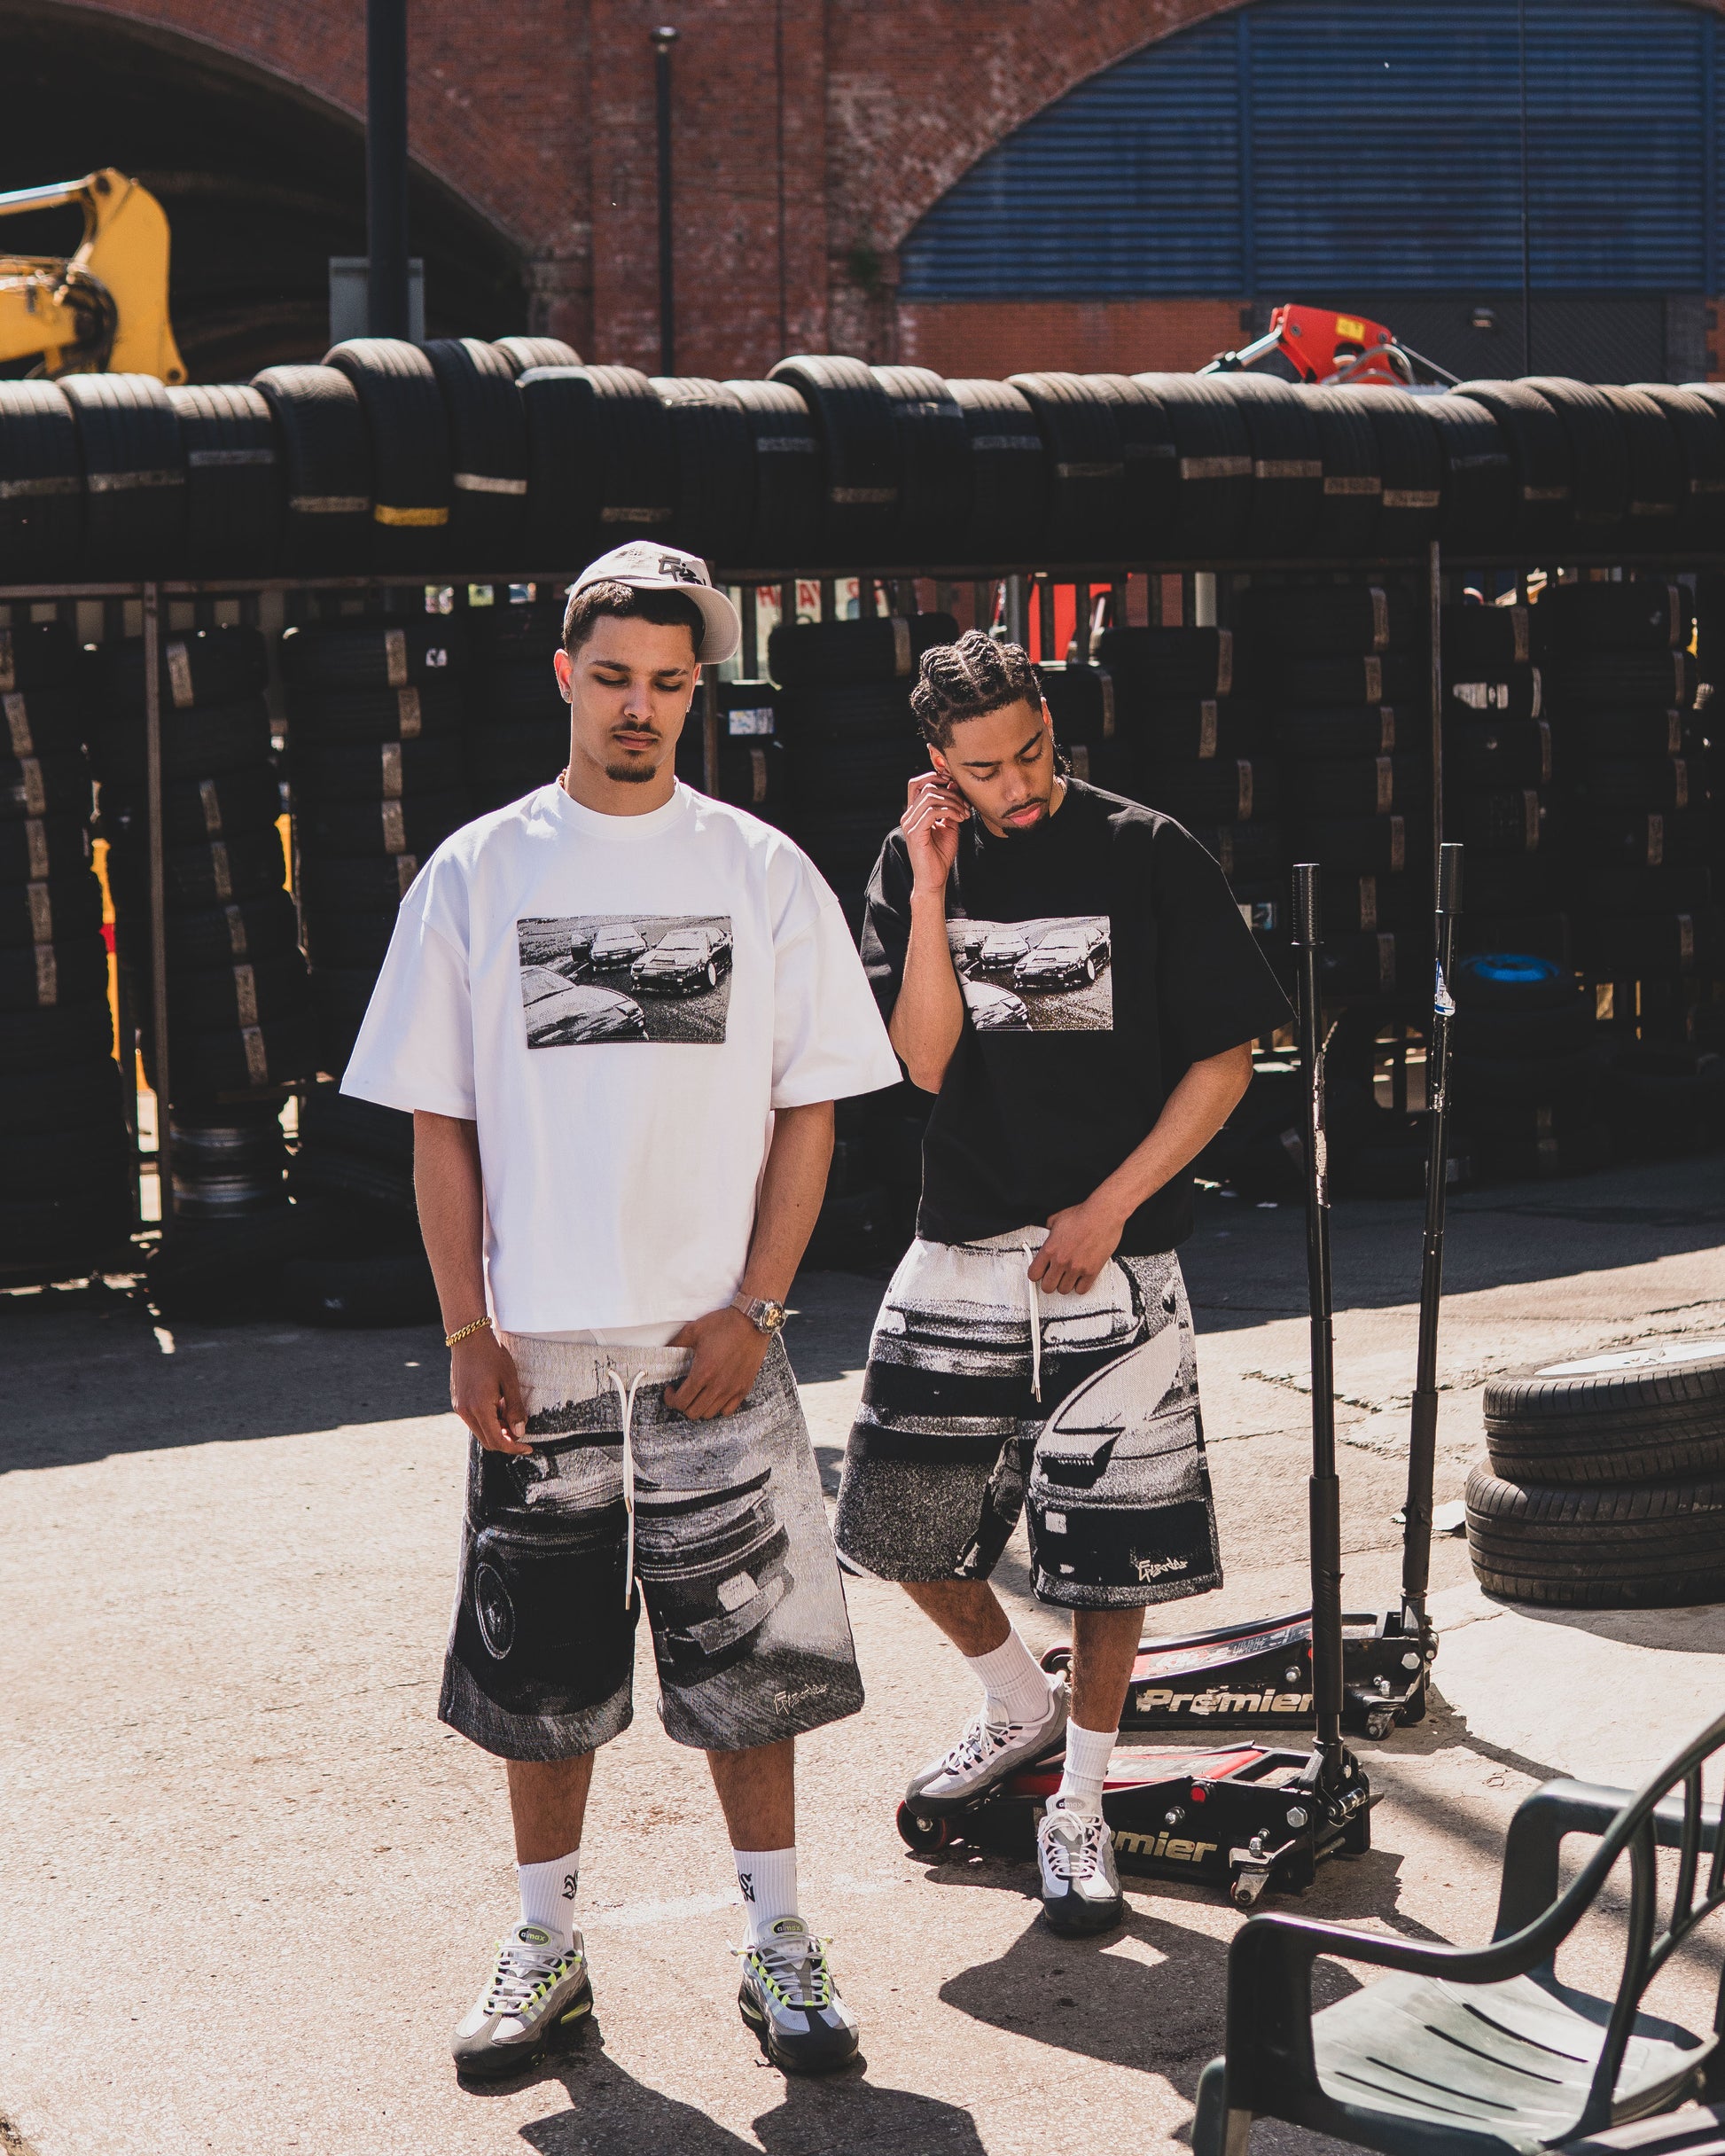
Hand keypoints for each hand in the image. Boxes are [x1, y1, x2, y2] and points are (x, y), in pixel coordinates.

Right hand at [450, 1329, 530, 1453]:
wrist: (468, 1337)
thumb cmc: (492, 1356)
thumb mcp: (510, 1381)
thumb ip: (515, 1409)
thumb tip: (520, 1432)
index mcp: (479, 1408)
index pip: (497, 1441)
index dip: (514, 1448)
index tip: (528, 1448)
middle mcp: (465, 1412)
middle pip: (487, 1441)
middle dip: (506, 1441)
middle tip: (522, 1431)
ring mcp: (459, 1407)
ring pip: (480, 1431)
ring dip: (497, 1430)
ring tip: (511, 1414)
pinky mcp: (458, 1401)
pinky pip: (474, 1420)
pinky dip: (488, 1421)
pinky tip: (499, 1406)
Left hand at [665, 1306, 771, 1418]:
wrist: (752, 1322)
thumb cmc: (723, 1324)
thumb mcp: (694, 1330)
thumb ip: (675, 1343)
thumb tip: (662, 1350)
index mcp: (703, 1372)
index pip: (681, 1401)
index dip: (671, 1399)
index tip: (671, 1390)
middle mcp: (718, 1385)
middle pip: (693, 1412)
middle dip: (683, 1405)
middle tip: (682, 1392)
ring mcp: (732, 1389)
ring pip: (710, 1414)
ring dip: (699, 1407)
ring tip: (698, 1394)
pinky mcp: (744, 1388)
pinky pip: (728, 1410)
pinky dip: (718, 1407)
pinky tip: (714, 1395)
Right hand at [901, 771, 968, 894]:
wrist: (934, 879)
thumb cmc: (940, 855)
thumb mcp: (949, 825)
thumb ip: (950, 806)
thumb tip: (954, 784)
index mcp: (914, 812)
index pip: (919, 783)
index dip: (936, 777)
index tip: (956, 785)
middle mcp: (908, 815)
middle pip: (927, 786)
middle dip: (951, 792)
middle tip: (966, 805)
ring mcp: (909, 823)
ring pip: (931, 797)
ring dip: (953, 802)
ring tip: (965, 814)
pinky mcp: (915, 832)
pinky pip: (932, 811)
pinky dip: (950, 811)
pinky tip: (960, 819)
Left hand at [1027, 1195, 1129, 1296]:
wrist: (1104, 1214)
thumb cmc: (1082, 1215)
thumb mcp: (1057, 1219)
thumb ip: (1048, 1229)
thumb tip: (1046, 1233)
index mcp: (1050, 1249)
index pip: (1033, 1274)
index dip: (1036, 1275)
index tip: (1040, 1273)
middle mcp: (1061, 1261)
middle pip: (1047, 1287)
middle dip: (1049, 1283)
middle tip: (1054, 1277)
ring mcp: (1076, 1268)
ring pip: (1064, 1290)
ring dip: (1065, 1284)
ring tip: (1068, 1276)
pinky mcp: (1092, 1271)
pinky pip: (1081, 1290)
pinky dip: (1080, 1286)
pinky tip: (1080, 1278)